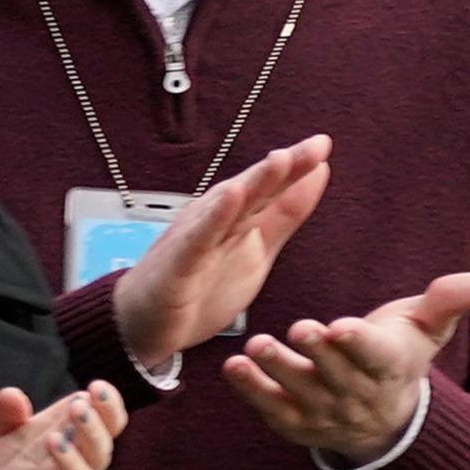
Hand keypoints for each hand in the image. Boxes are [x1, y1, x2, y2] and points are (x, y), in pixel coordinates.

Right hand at [111, 136, 333, 369]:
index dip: (296, 167)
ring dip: (253, 183)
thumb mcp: (257, 250)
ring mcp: (196, 240)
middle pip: (253, 189)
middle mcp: (216, 220)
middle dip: (282, 167)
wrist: (144, 324)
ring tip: (280, 160)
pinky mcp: (178, 266)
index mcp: (237, 217)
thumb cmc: (200, 284)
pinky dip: (213, 219)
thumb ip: (285, 213)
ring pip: (228, 207)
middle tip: (315, 146)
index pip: (270, 188)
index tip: (324, 145)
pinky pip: (197, 240)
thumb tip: (319, 171)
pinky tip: (230, 199)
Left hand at [223, 274, 469, 463]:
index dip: (358, 342)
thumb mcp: (426, 327)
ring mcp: (323, 412)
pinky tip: (232, 368)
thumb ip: (446, 302)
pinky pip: (271, 408)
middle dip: (316, 353)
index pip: (374, 355)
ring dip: (277, 370)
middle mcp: (355, 394)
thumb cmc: (399, 354)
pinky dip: (251, 391)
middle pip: (333, 373)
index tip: (342, 327)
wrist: (383, 418)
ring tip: (256, 346)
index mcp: (388, 365)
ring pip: (298, 391)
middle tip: (298, 329)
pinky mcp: (294, 422)